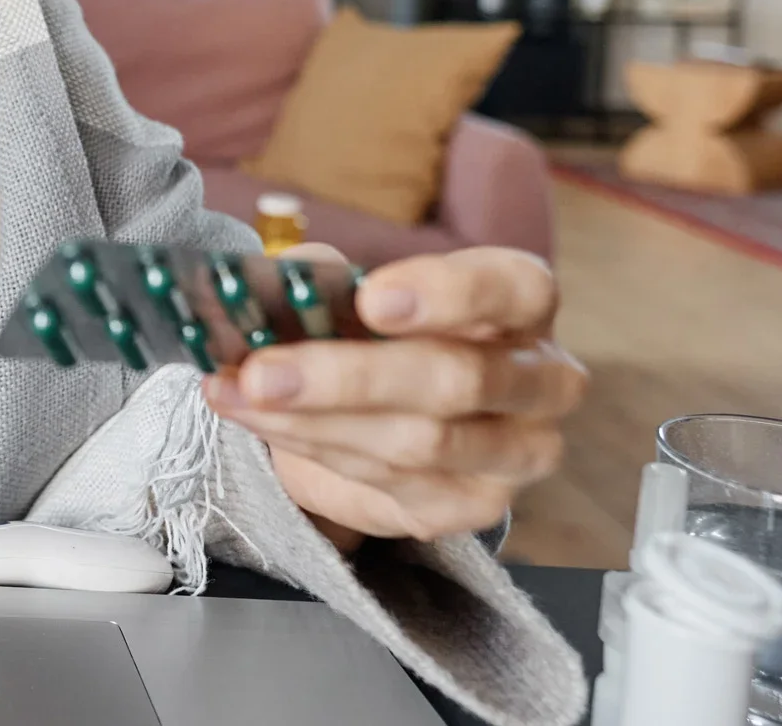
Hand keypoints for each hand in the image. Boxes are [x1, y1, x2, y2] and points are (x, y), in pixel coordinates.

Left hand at [202, 244, 585, 550]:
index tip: (370, 298)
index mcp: (522, 300)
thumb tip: (286, 284)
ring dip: (315, 422)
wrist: (386, 411)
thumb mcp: (356, 288)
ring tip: (240, 396)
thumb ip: (326, 277)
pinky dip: (317, 450)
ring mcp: (517, 451)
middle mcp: (541, 378)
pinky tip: (264, 424)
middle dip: (349, 376)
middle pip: (459, 378)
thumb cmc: (381, 331)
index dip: (445, 292)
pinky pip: (395, 483)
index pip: (509, 289)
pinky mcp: (477, 505)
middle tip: (262, 372)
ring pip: (420, 442)